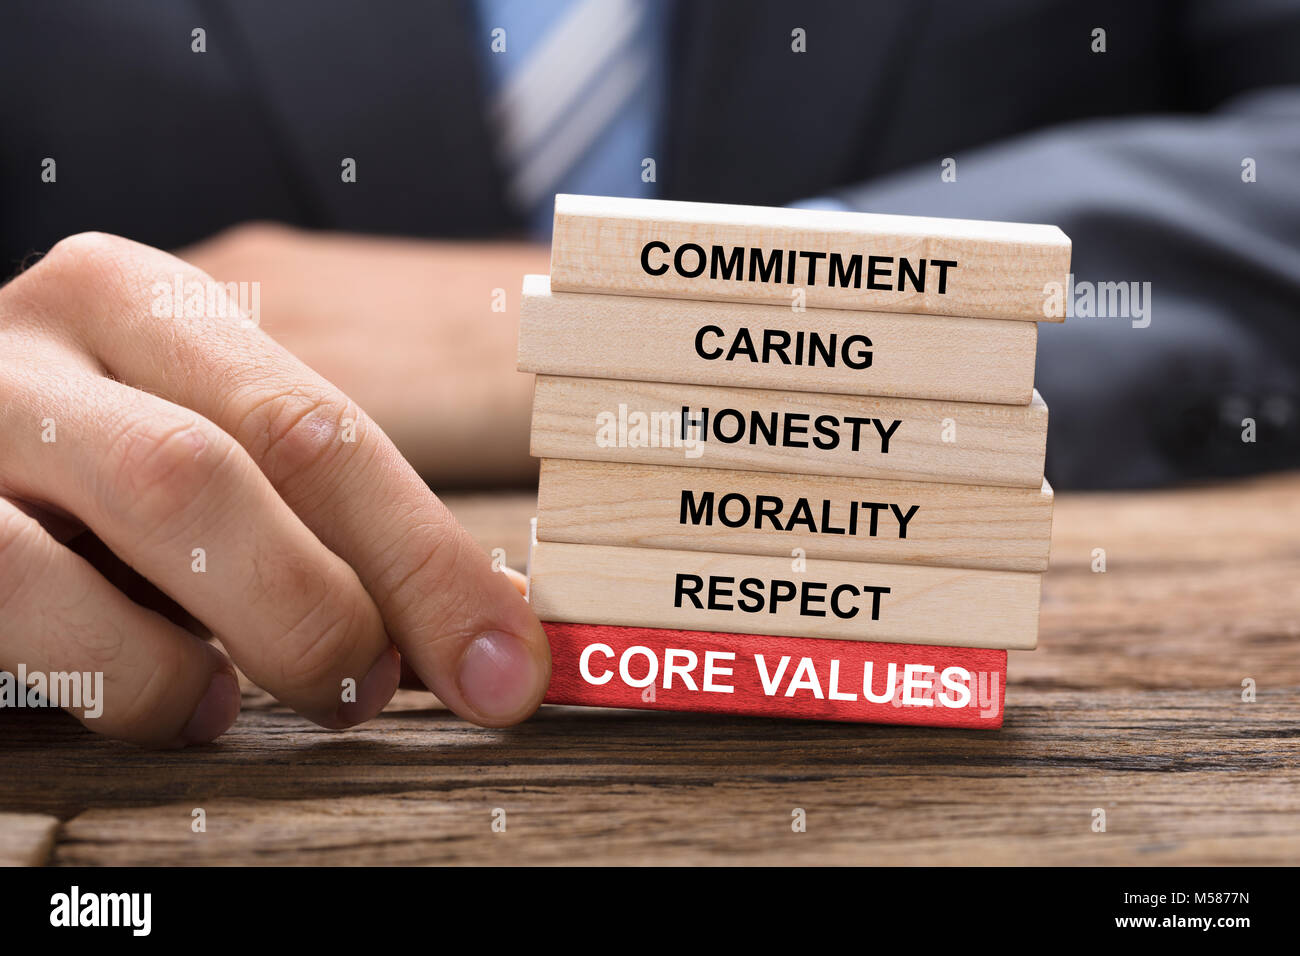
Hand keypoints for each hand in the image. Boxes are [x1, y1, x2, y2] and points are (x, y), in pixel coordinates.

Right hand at [0, 232, 550, 746]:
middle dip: (321, 609)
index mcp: (140, 299)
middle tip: (366, 688)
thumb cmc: (105, 460)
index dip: (427, 562)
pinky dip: (122, 682)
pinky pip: (14, 613)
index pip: (317, 426)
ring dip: (208, 655)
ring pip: (93, 543)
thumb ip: (324, 511)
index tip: (504, 665)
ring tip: (239, 698)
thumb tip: (485, 625)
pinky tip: (170, 696)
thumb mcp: (212, 440)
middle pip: (207, 470)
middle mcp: (35, 342)